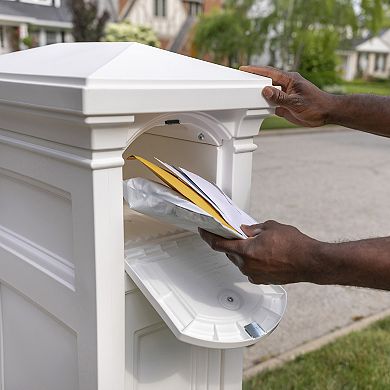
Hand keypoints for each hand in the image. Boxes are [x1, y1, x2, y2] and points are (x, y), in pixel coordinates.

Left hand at [199, 220, 321, 284]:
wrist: (310, 261)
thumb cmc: (293, 244)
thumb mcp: (270, 227)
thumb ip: (253, 229)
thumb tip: (245, 230)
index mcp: (245, 250)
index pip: (218, 244)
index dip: (208, 237)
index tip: (203, 231)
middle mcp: (246, 265)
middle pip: (230, 253)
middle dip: (232, 243)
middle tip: (238, 233)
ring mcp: (254, 274)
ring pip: (241, 261)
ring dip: (243, 252)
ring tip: (257, 243)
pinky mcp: (263, 280)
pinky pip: (251, 268)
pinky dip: (252, 260)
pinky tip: (263, 254)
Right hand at [240, 66, 334, 126]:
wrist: (326, 114)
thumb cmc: (316, 105)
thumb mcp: (296, 102)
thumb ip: (280, 97)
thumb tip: (265, 90)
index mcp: (290, 80)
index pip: (269, 72)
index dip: (256, 70)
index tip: (244, 68)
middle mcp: (286, 86)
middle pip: (267, 80)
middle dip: (254, 79)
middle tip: (241, 78)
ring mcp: (285, 95)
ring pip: (268, 92)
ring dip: (259, 93)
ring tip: (246, 92)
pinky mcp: (285, 105)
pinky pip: (272, 103)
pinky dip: (264, 105)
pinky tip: (257, 107)